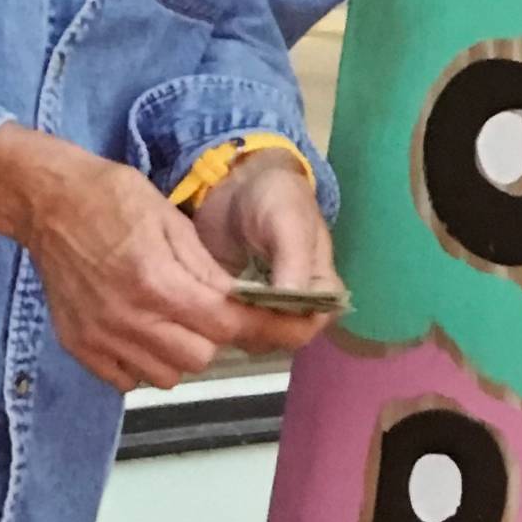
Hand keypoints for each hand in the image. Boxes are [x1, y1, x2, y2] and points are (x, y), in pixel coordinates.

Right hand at [0, 124, 261, 392]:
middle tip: (209, 309)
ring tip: (173, 318)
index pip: (226, 325)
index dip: (261, 327)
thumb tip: (241, 302)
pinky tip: (142, 330)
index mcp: (157, 280)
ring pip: (169, 374)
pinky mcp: (80, 346)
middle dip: (215, 335)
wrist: (46, 203)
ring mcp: (101, 337)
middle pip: (202, 356)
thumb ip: (207, 269)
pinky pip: (129, 379)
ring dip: (182, 352)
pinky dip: (145, 363)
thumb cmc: (109, 198)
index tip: (282, 328)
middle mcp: (129, 317)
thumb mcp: (170, 220)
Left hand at [191, 148, 341, 360]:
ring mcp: (266, 310)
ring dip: (229, 325)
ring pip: (251, 338)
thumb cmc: (275, 197)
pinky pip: (228, 326)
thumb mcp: (289, 222)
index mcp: (322, 291)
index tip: (250, 307)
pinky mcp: (238, 306)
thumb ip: (294, 262)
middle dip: (250, 327)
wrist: (239, 182)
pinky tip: (199, 300)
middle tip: (221, 300)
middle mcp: (298, 308)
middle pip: (278, 339)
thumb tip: (292, 308)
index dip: (280, 326)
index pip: (308, 327)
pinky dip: (214, 317)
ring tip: (207, 297)